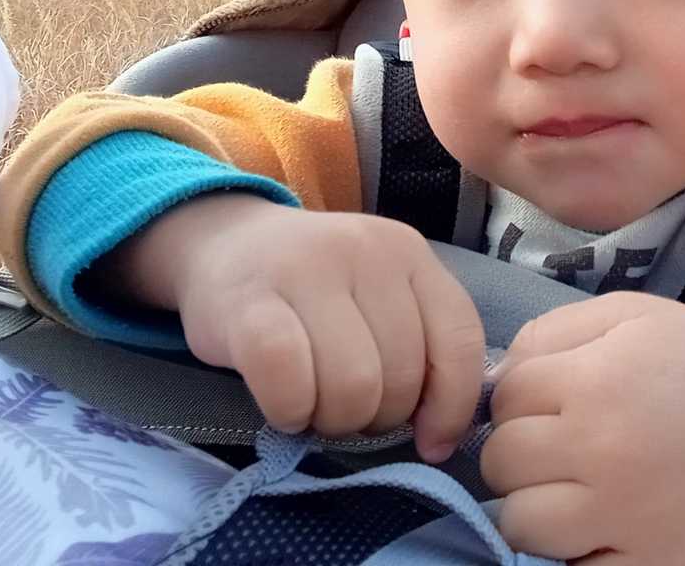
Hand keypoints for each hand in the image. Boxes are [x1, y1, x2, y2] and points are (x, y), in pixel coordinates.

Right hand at [105, 193, 486, 460]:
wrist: (224, 245)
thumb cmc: (314, 288)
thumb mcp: (381, 296)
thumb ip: (421, 346)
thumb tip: (440, 439)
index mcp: (409, 252)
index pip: (460, 340)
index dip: (452, 406)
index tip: (429, 440)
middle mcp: (365, 251)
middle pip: (401, 377)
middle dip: (377, 416)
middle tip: (346, 406)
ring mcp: (305, 269)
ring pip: (352, 385)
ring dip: (333, 420)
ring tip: (314, 404)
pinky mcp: (247, 302)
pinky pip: (289, 381)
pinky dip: (291, 412)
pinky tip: (284, 407)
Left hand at [480, 292, 684, 564]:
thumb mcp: (630, 314)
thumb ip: (552, 332)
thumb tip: (493, 380)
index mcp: (597, 381)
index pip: (504, 398)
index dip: (523, 394)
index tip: (556, 397)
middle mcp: (603, 451)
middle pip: (501, 461)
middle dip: (522, 448)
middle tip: (564, 442)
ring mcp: (624, 517)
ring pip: (519, 523)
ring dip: (535, 504)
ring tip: (575, 485)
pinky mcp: (648, 565)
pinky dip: (574, 550)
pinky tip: (601, 521)